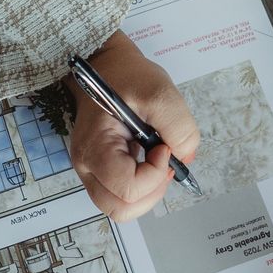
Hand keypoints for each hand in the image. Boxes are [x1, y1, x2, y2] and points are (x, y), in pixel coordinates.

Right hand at [65, 32, 199, 221]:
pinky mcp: (98, 168)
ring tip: (157, 160)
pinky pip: (120, 194)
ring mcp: (90, 169)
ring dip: (147, 192)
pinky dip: (141, 186)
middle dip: (152, 192)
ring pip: (120, 207)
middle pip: (121, 209)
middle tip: (164, 161)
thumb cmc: (126, 75)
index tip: (164, 146)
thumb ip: (179, 127)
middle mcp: (87, 165)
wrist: (104, 64)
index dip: (155, 174)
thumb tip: (185, 156)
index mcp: (95, 148)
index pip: (128, 189)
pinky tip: (148, 159)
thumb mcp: (159, 91)